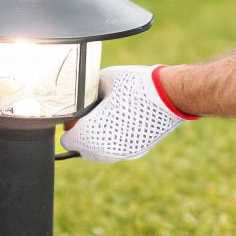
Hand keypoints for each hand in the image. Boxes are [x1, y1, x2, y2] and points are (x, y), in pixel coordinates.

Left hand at [59, 65, 193, 162]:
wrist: (168, 96)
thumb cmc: (133, 86)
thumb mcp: (102, 81)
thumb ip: (87, 94)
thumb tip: (82, 97)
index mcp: (89, 135)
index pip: (67, 140)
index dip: (71, 125)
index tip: (79, 114)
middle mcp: (103, 151)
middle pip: (83, 150)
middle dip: (84, 134)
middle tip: (93, 114)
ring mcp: (121, 154)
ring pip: (100, 153)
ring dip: (98, 139)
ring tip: (108, 117)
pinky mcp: (136, 152)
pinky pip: (117, 150)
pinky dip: (116, 140)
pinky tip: (123, 122)